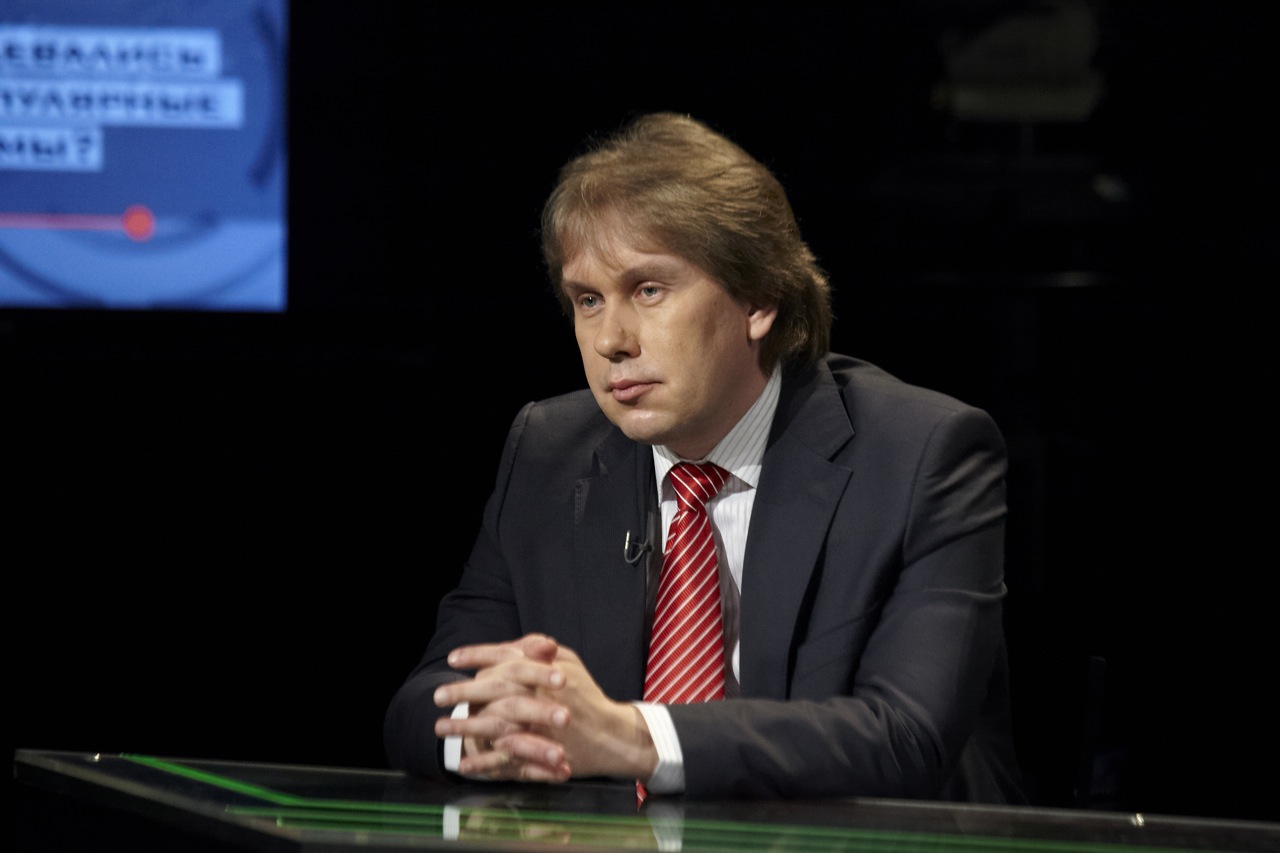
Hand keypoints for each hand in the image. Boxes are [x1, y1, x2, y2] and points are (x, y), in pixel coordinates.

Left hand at [433, 635, 658, 782]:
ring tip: (441, 728)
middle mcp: (542, 697)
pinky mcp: (541, 755)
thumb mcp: (569, 661)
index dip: (478, 655)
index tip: (454, 658)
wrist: (612, 736)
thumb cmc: (588, 695)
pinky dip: (484, 763)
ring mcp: (540, 728)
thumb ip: (539, 650)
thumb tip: (511, 645)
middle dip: (463, 692)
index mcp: (546, 672)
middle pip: (495, 691)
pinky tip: (465, 764)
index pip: (506, 658)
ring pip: (496, 725)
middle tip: (437, 695)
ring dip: (466, 728)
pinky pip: (507, 759)